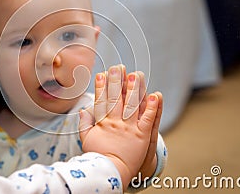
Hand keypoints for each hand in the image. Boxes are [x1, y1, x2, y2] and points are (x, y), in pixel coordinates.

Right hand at [79, 65, 159, 189]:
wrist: (112, 172)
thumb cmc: (98, 156)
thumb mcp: (87, 140)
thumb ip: (85, 124)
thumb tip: (83, 109)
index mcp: (102, 123)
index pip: (101, 101)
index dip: (102, 86)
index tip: (102, 73)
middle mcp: (115, 123)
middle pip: (116, 99)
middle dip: (117, 82)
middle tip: (118, 67)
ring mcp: (129, 129)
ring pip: (132, 105)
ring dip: (134, 89)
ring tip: (136, 74)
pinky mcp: (142, 136)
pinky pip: (147, 119)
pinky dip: (152, 107)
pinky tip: (155, 94)